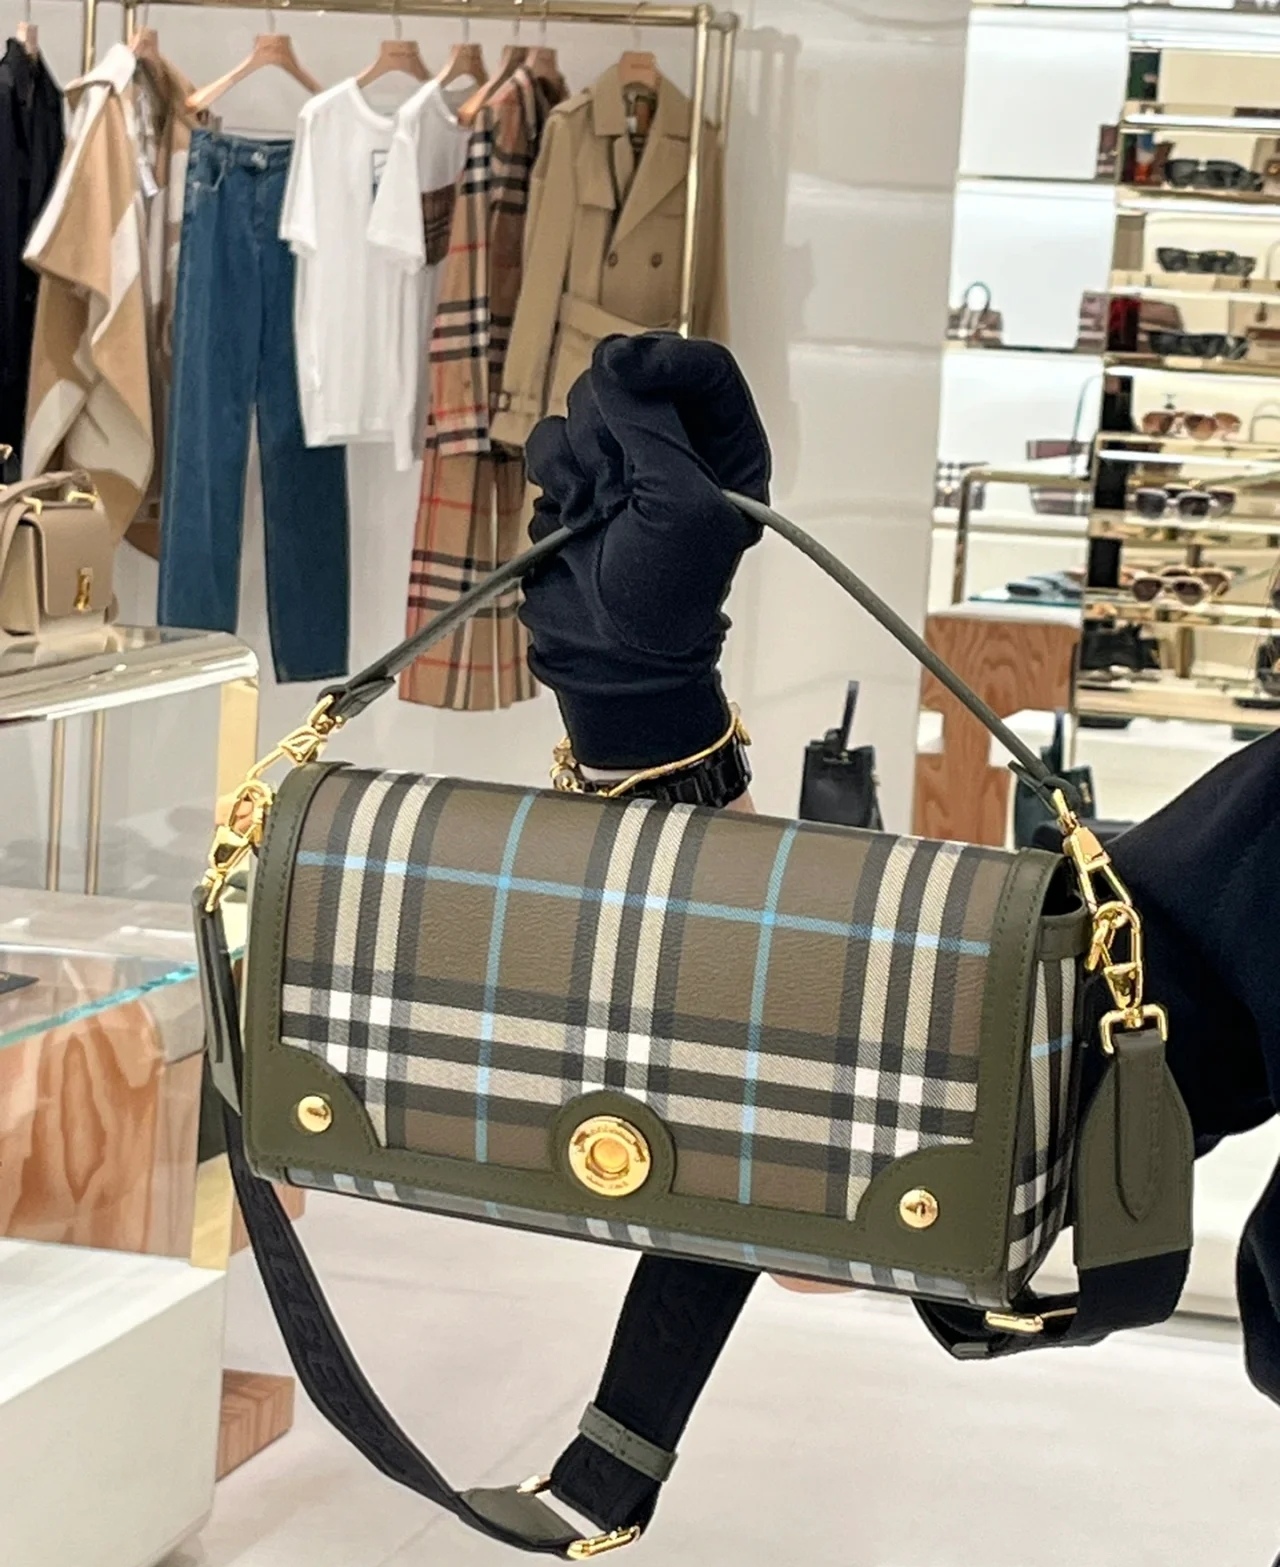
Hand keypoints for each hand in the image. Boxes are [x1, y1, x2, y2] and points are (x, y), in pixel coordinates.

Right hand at [520, 333, 770, 769]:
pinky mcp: (577, 477)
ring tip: (599, 512)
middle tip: (620, 487)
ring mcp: (625, 460)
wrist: (611, 654)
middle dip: (614, 428)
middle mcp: (678, 445)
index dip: (664, 359)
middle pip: (631, 379)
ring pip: (584, 406)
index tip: (626, 370)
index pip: (703, 368)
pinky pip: (550, 438)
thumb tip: (614, 362)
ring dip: (583, 458)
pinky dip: (554, 474)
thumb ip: (652, 424)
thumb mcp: (680, 503)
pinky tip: (572, 516)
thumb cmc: (665, 592)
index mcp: (728, 450)